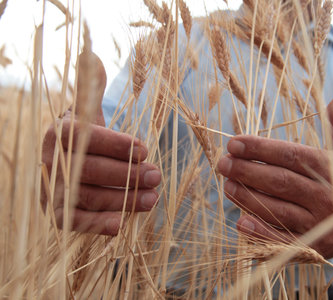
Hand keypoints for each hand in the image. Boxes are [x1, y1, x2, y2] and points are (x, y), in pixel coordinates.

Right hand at [41, 51, 160, 234]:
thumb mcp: (87, 110)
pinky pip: (75, 222)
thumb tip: (92, 55)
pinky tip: (122, 225)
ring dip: (122, 200)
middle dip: (127, 175)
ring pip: (87, 197)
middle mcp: (52, 162)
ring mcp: (52, 189)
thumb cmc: (86, 136)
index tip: (145, 149)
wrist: (67, 161)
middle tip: (157, 176)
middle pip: (90, 171)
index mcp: (60, 132)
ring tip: (153, 199)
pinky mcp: (57, 212)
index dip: (115, 145)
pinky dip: (97, 224)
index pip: (86, 138)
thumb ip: (91, 88)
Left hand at [218, 91, 332, 257]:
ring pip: (278, 211)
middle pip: (281, 182)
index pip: (292, 156)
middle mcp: (327, 197)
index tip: (234, 142)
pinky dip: (263, 235)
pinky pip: (286, 242)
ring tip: (226, 185)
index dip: (261, 149)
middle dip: (248, 172)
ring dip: (248, 199)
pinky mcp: (315, 247)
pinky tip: (241, 223)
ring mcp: (321, 224)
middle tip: (222, 163)